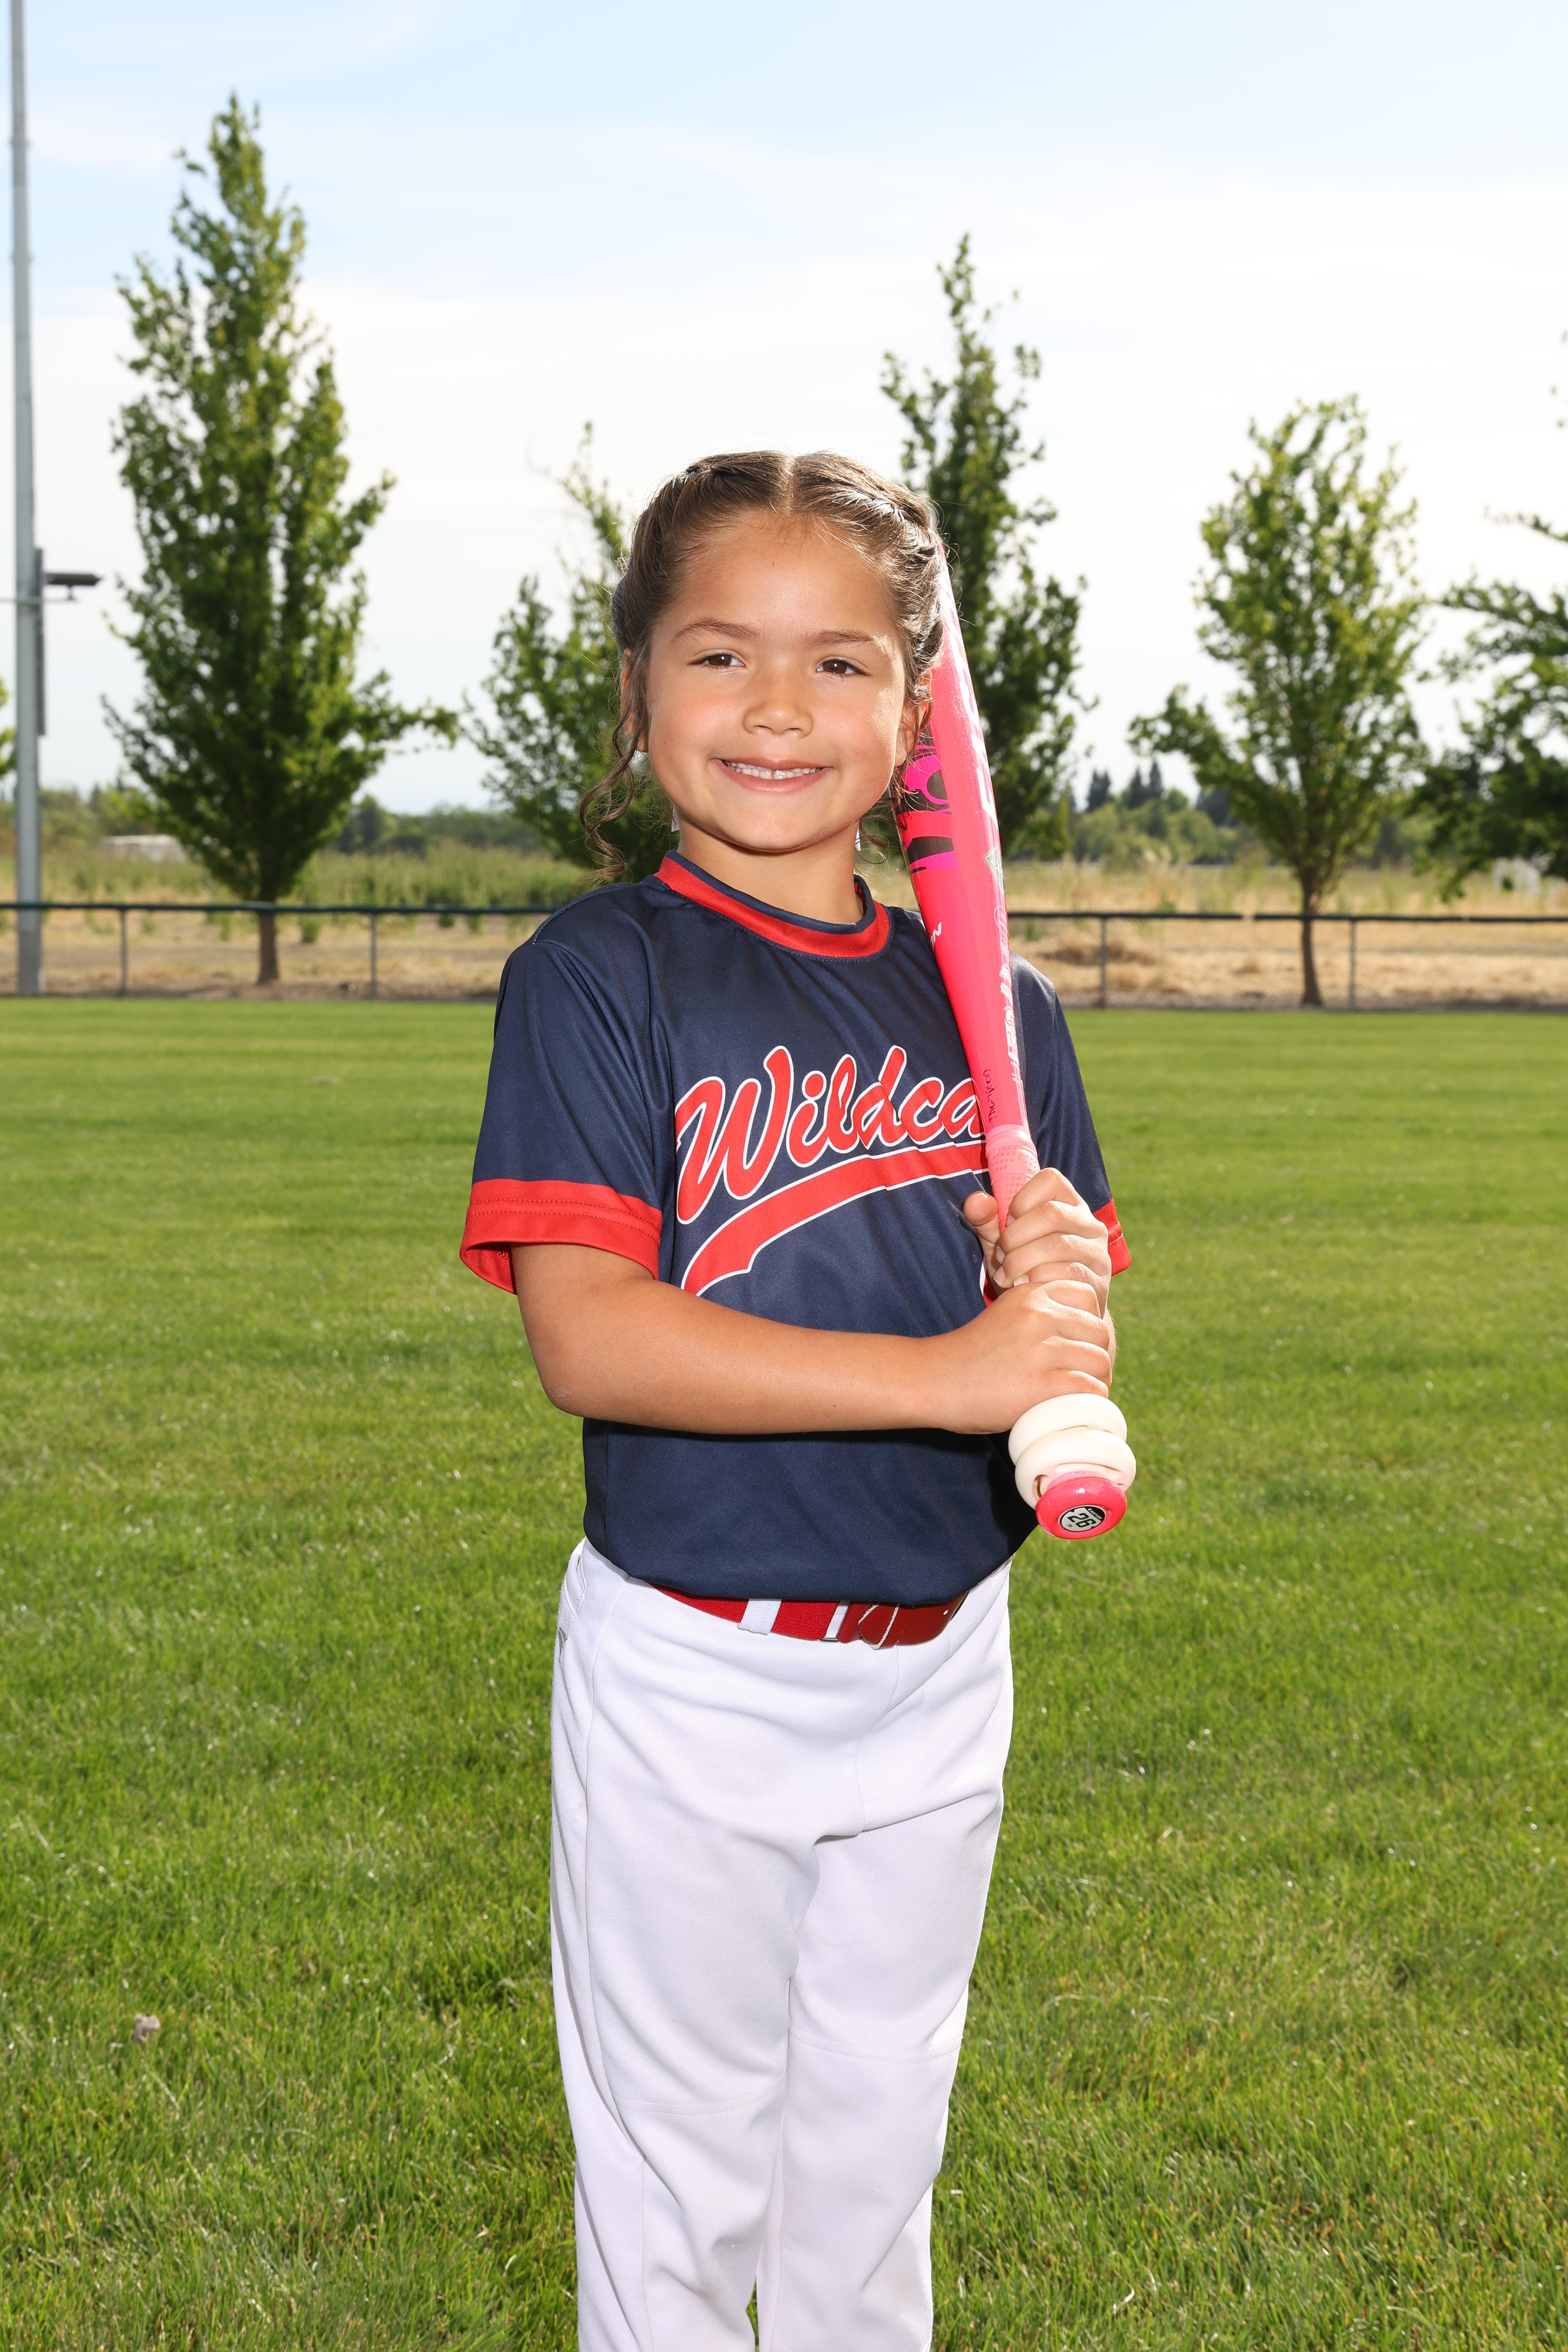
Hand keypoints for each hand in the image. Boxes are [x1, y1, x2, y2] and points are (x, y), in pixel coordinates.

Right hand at [919, 1278, 1112, 1436]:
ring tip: (1075, 1392)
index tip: (1073, 1342)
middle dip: (1094, 1354)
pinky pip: (1090, 1388)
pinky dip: (1088, 1400)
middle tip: (1079, 1374)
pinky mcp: (1042, 1384)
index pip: (1087, 1296)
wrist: (934, 1381)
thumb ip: (1040, 1315)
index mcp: (1031, 1295)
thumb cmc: (970, 1355)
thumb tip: (1084, 1333)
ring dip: (1094, 1380)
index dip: (1087, 1321)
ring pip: (1099, 1361)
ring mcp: (1042, 1350)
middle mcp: (1039, 1316)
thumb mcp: (1005, 1316)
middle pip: (1099, 1332)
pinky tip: (1070, 1404)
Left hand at [962, 1167, 1112, 1313]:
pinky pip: (1065, 1275)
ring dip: (1021, 1261)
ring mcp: (1097, 1253)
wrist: (1053, 1314)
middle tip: (1001, 1257)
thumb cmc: (1026, 1271)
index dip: (1021, 1199)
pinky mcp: (1099, 1281)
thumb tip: (975, 1200)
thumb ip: (987, 1221)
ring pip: (1057, 1245)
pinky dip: (1036, 1282)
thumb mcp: (1004, 1244)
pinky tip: (1023, 1290)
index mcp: (1069, 1204)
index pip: (1050, 1179)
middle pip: (1052, 1213)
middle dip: (1016, 1236)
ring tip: (1006, 1276)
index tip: (1007, 1223)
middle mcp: (1089, 1224)